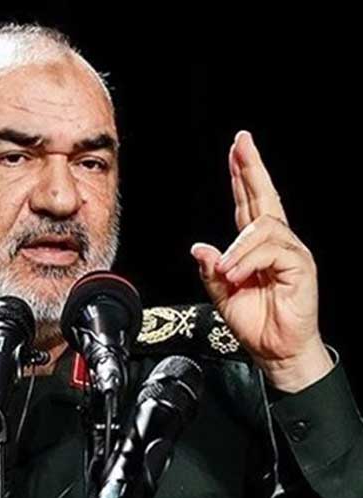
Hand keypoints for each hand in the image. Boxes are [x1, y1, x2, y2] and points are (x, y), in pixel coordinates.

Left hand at [190, 131, 332, 391]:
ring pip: (262, 228)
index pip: (249, 202)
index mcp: (256, 246)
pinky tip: (237, 274)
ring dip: (238, 248)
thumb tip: (199, 248)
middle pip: (265, 197)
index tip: (237, 149)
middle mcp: (276, 242)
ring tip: (227, 272)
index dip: (243, 176)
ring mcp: (291, 252)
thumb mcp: (222, 294)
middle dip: (252, 168)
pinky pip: (272, 250)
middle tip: (242, 142)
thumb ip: (211, 270)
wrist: (274, 350)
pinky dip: (248, 260)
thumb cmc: (254, 322)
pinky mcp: (301, 266)